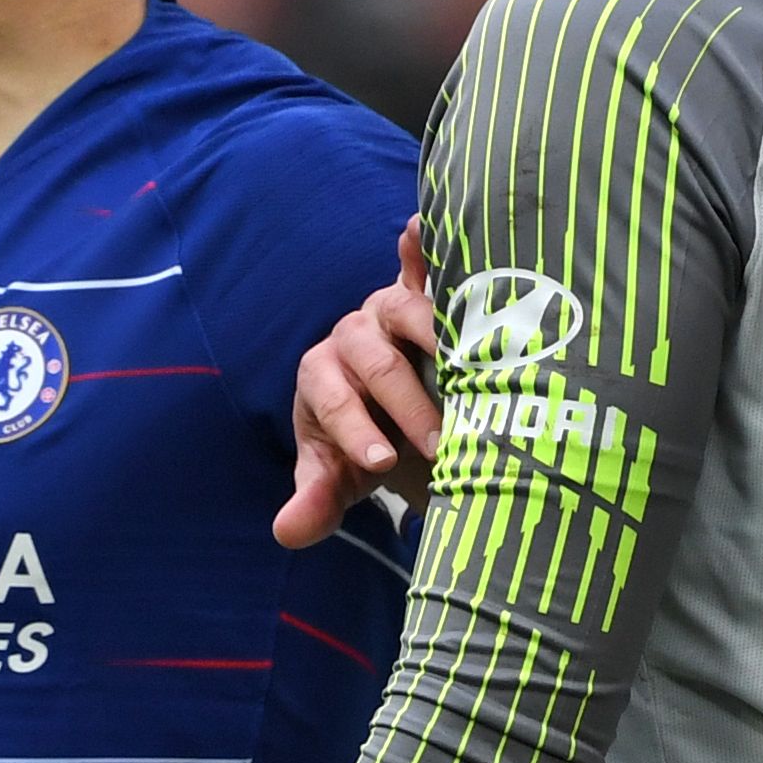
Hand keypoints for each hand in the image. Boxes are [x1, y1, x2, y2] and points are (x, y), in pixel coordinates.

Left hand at [273, 223, 440, 550]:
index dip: (356, 431)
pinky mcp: (424, 292)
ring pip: (409, 313)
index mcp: (321, 377)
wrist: (397, 412)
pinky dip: (421, 247)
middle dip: (407, 405)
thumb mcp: (341, 476)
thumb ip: (316, 501)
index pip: (335, 402)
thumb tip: (287, 532)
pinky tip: (421, 230)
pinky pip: (421, 265)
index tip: (383, 462)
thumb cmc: (363, 444)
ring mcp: (388, 309)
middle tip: (439, 443)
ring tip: (475, 367)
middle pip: (376, 362)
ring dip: (439, 341)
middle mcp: (352, 336)